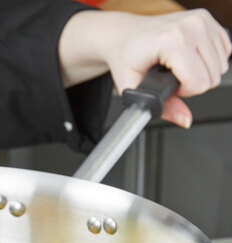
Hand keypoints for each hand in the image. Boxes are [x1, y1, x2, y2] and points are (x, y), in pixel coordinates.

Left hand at [59, 9, 230, 127]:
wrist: (124, 36)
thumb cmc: (126, 58)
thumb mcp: (133, 88)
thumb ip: (164, 109)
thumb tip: (186, 120)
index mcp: (172, 41)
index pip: (199, 82)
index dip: (184, 92)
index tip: (168, 86)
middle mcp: (190, 27)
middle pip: (212, 76)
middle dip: (192, 84)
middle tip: (170, 77)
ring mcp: (201, 20)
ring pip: (221, 65)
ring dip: (200, 72)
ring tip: (177, 67)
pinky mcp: (207, 19)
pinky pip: (223, 51)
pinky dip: (208, 60)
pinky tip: (188, 58)